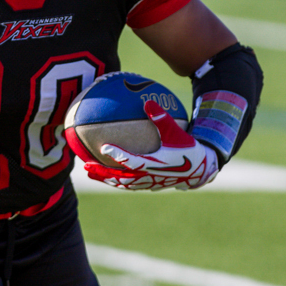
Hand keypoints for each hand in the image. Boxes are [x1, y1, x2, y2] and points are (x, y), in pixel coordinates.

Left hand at [84, 100, 218, 190]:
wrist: (199, 169)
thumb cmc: (187, 147)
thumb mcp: (176, 131)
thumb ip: (162, 118)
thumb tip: (148, 101)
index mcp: (156, 163)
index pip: (134, 160)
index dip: (119, 155)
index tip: (104, 148)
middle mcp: (150, 175)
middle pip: (122, 177)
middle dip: (103, 172)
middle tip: (86, 166)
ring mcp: (148, 182)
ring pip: (123, 183)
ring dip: (106, 178)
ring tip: (90, 173)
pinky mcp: (149, 185)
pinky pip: (129, 184)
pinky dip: (116, 180)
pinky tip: (105, 174)